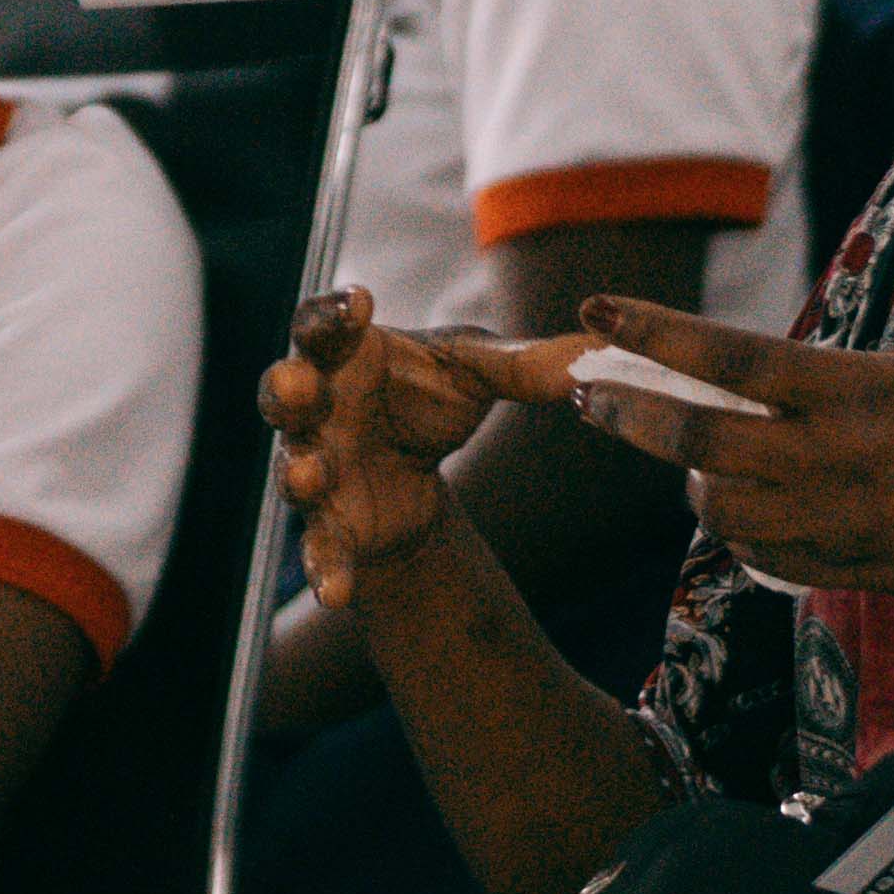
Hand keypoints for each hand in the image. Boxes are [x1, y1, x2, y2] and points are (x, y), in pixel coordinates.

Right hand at [260, 292, 544, 609]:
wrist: (421, 477)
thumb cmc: (432, 401)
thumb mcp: (482, 376)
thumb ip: (533, 364)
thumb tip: (608, 349)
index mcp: (348, 352)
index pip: (325, 323)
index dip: (333, 311)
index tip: (360, 301)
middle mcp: (319, 405)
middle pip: (285, 390)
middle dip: (287, 387)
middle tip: (299, 381)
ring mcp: (317, 465)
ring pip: (293, 465)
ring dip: (297, 471)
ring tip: (311, 476)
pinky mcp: (330, 524)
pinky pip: (320, 547)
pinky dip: (324, 568)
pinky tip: (335, 592)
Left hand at [578, 299, 893, 602]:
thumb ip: (843, 378)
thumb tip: (775, 383)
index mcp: (858, 394)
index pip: (731, 360)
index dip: (654, 334)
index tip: (597, 310)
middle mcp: (839, 464)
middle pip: (700, 444)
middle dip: (631, 415)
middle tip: (587, 395)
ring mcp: (845, 528)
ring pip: (721, 512)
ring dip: (691, 482)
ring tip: (689, 458)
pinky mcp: (858, 575)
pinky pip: (768, 559)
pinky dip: (743, 532)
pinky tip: (749, 511)